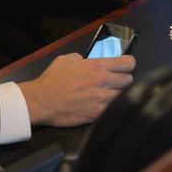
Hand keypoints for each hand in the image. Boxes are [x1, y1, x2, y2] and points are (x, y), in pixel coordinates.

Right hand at [19, 52, 135, 127]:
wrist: (42, 100)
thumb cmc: (51, 81)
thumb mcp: (66, 59)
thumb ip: (80, 57)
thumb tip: (86, 60)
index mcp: (96, 66)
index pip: (128, 63)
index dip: (128, 64)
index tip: (125, 67)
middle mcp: (102, 81)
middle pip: (129, 80)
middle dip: (123, 80)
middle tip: (115, 82)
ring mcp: (101, 98)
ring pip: (124, 96)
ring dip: (118, 95)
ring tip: (109, 96)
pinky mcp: (97, 113)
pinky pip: (114, 110)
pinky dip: (111, 108)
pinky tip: (104, 107)